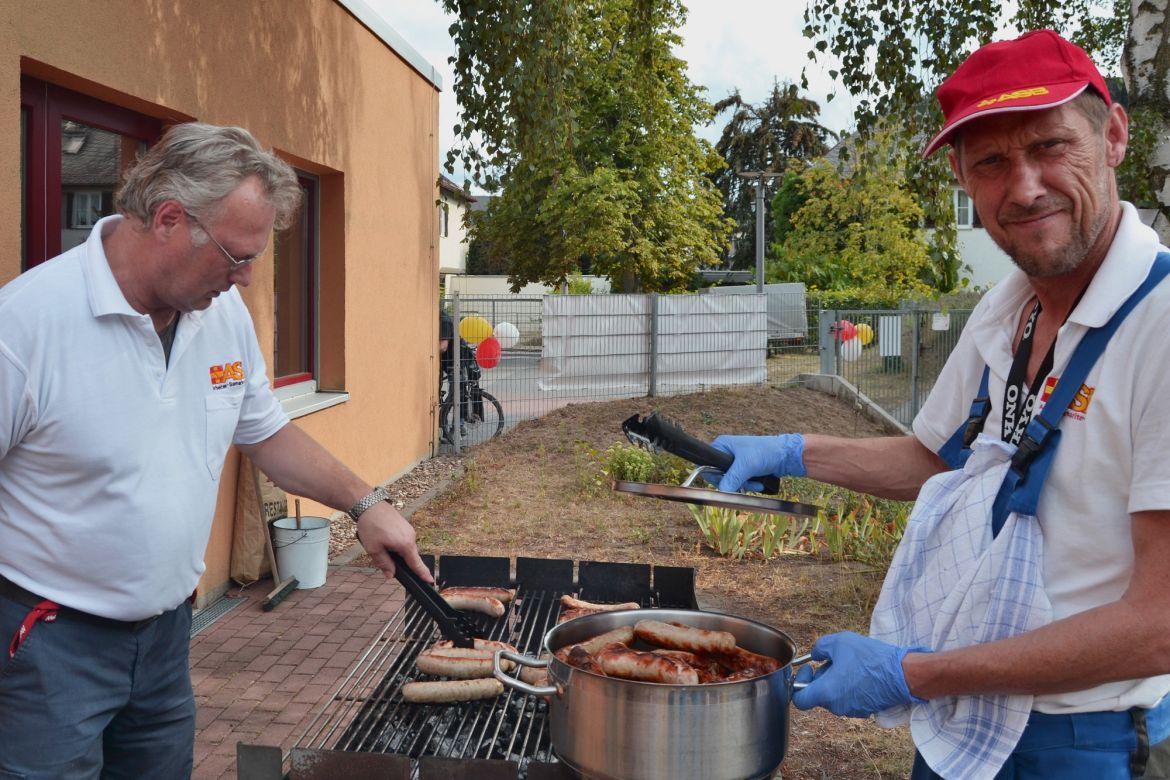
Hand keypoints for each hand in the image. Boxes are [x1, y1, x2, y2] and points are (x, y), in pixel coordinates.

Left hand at [355, 502, 433, 582]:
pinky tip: (382, 537)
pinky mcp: (405, 525)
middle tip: (380, 553)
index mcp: (405, 544)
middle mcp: (411, 537)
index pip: (416, 564)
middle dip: (397, 560)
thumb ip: (384, 564)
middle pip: (408, 556)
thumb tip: (391, 575)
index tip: (430, 581)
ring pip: (404, 548)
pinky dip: (394, 542)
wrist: (369, 504)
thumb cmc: (371, 525)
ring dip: (394, 550)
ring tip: (378, 542)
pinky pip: (402, 540)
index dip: (422, 574)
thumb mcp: (374, 549)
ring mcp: (409, 530)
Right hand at [709, 434, 805, 491]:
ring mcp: (737, 461)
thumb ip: (732, 478)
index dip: (715, 476)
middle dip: (734, 482)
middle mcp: (727, 452)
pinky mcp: (746, 469)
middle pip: (720, 476)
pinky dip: (749, 484)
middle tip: (745, 483)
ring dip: (744, 485)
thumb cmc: (766, 452)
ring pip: (732, 481)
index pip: (708, 464)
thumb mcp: (746, 465)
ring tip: (756, 482)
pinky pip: (741, 482)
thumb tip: (721, 491)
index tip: (726, 483)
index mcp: (723, 445)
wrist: (787, 455)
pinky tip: (759, 483)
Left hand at [792, 631, 928, 717]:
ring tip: (848, 664)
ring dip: (835, 681)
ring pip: (834, 696)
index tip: (809, 669)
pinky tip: (860, 672)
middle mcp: (837, 707)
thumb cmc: (869, 658)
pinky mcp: (865, 710)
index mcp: (826, 693)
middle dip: (821, 677)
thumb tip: (815, 655)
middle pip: (818, 695)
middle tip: (832, 660)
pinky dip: (849, 687)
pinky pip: (849, 699)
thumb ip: (819, 647)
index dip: (799, 683)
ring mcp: (852, 710)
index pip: (799, 700)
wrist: (902, 674)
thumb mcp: (839, 642)